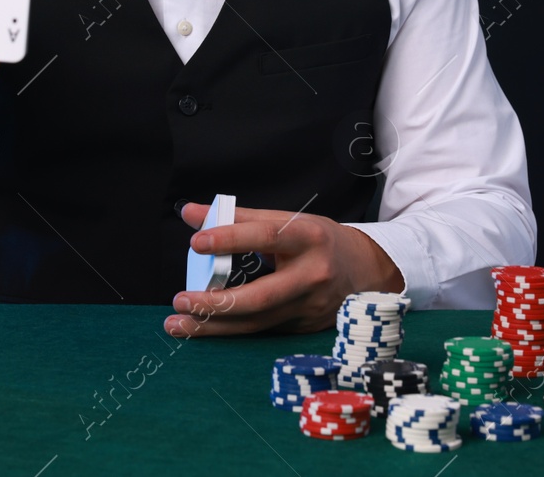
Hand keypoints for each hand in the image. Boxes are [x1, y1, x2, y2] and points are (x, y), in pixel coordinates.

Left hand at [162, 202, 406, 336]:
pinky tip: (202, 327)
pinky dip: (229, 330)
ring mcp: (309, 307)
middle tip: (180, 299)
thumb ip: (237, 217)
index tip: (196, 242)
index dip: (230, 238)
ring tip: (177, 323)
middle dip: (216, 302)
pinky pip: (260, 330)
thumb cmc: (318, 240)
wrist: (366, 270)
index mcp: (309, 238)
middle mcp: (312, 276)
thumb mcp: (288, 220)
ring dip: (213, 326)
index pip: (266, 236)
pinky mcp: (303, 327)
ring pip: (256, 322)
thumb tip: (189, 213)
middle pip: (260, 295)